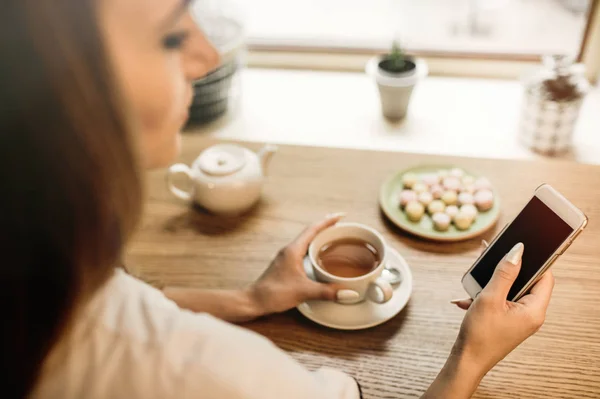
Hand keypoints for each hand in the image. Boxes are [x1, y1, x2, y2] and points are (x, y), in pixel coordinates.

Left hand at [247, 213, 344, 315]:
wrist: (254, 301)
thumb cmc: (274, 293)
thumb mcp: (304, 292)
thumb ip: (327, 292)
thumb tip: (349, 292)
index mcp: (293, 250)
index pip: (313, 229)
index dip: (328, 221)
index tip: (341, 215)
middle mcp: (289, 250)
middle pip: (310, 233)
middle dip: (326, 228)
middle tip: (341, 226)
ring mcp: (286, 257)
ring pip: (306, 242)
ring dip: (320, 238)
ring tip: (334, 238)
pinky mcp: (285, 266)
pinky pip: (303, 251)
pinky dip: (314, 249)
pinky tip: (319, 257)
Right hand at [452, 242, 554, 373]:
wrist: (466, 361)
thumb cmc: (480, 334)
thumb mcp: (490, 298)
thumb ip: (505, 273)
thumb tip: (517, 250)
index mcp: (534, 310)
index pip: (545, 276)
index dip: (533, 260)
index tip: (517, 248)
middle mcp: (530, 314)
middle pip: (525, 281)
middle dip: (505, 271)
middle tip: (490, 259)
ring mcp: (518, 318)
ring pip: (509, 290)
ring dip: (490, 285)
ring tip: (473, 285)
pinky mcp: (506, 320)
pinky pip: (500, 300)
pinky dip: (484, 297)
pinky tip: (467, 300)